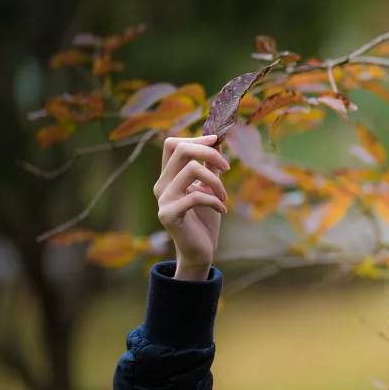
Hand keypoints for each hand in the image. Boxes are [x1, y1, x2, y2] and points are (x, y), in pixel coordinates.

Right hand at [155, 134, 230, 274]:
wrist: (200, 251)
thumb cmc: (205, 219)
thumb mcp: (210, 189)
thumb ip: (210, 168)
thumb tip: (217, 143)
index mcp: (169, 176)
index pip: (173, 144)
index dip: (196, 138)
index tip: (217, 141)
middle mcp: (162, 184)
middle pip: (181, 150)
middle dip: (208, 153)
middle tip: (227, 167)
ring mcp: (163, 199)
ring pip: (191, 169)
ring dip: (216, 181)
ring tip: (224, 196)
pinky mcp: (168, 214)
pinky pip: (196, 196)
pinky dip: (215, 201)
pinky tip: (222, 210)